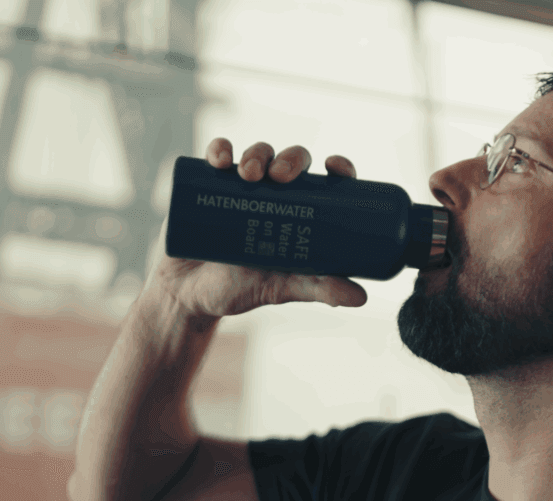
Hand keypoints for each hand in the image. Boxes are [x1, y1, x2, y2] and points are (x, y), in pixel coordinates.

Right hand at [142, 138, 367, 317]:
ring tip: (249, 174)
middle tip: (281, 177)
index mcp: (302, 212)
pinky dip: (218, 150)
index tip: (335, 167)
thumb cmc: (243, 287)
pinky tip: (220, 160)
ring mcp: (242, 186)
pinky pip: (216, 156)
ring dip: (257, 153)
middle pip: (292, 161)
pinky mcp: (209, 185)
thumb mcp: (283, 288)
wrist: (191, 295)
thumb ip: (319, 289)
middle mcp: (275, 194)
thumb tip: (361, 298)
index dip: (337, 167)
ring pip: (258, 153)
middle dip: (290, 159)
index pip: (327, 181)